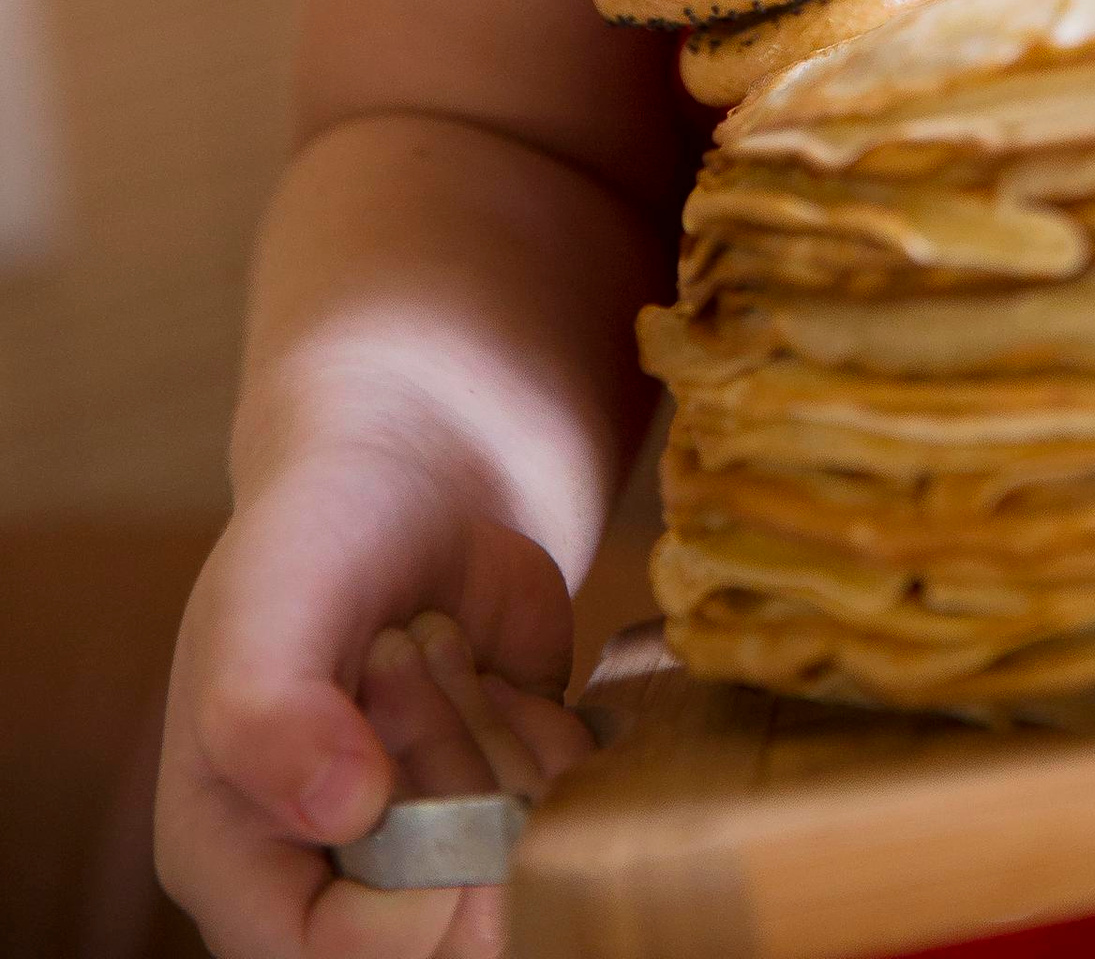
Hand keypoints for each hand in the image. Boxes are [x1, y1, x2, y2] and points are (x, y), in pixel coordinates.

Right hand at [158, 448, 593, 957]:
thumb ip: (267, 712)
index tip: (405, 786)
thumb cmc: (312, 538)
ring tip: (432, 639)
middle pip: (443, 916)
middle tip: (402, 648)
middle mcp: (335, 881)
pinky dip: (548, 735)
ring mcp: (433, 846)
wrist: (411, 471)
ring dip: (491, 737)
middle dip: (444, 773)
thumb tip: (341, 813)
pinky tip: (492, 665)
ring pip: (514, 868)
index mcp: (234, 866)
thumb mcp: (263, 607)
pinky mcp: (511, 804)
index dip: (393, 904)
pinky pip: (569, 815)